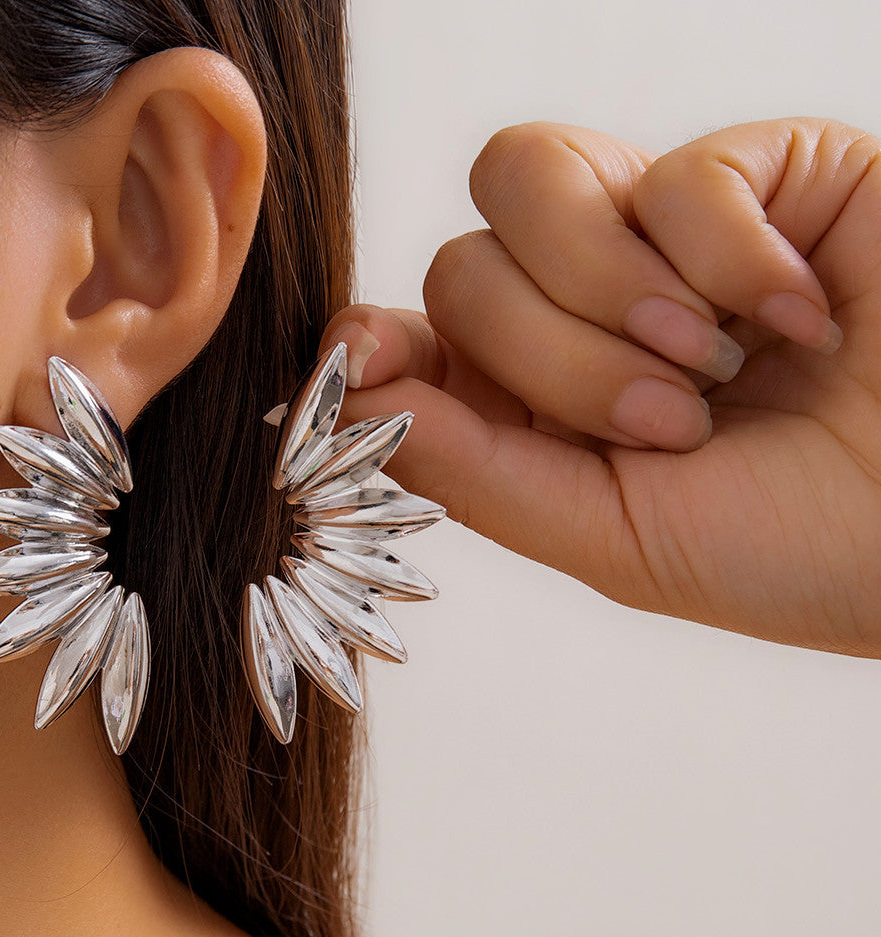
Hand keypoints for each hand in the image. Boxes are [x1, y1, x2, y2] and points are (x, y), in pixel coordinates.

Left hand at [321, 118, 880, 656]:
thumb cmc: (795, 549)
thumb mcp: (608, 535)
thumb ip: (471, 469)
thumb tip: (348, 392)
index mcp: (535, 404)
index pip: (408, 333)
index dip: (371, 342)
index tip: (366, 363)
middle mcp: (581, 311)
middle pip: (463, 266)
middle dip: (554, 358)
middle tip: (671, 422)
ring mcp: (660, 238)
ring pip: (530, 184)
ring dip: (615, 294)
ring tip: (715, 367)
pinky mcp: (758, 175)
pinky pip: (674, 170)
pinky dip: (732, 258)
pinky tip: (806, 318)